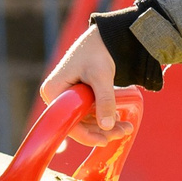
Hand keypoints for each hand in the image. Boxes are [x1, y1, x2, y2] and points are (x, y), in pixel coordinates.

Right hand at [38, 26, 129, 145]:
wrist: (104, 39)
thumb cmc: (98, 53)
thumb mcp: (102, 77)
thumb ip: (105, 100)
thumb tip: (107, 126)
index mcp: (54, 91)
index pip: (66, 121)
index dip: (85, 134)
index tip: (104, 141)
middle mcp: (56, 96)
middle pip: (77, 123)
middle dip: (101, 130)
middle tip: (124, 132)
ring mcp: (66, 98)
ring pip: (85, 120)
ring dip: (106, 126)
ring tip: (127, 127)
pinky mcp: (77, 98)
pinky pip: (89, 114)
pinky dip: (104, 117)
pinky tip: (119, 120)